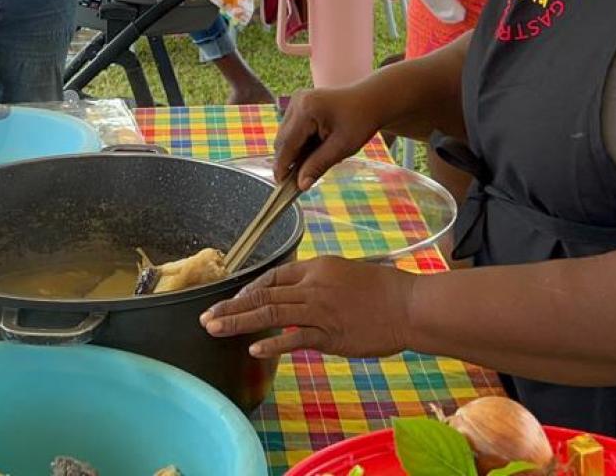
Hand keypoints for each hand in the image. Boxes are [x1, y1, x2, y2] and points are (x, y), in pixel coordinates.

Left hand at [200, 257, 414, 358]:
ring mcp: (319, 311)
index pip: (271, 278)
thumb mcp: (344, 274)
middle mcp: (312, 286)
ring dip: (239, 322)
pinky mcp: (330, 335)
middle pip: (263, 296)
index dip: (247, 291)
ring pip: (271, 315)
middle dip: (230, 308)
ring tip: (214, 329)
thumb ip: (317, 284)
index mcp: (315, 268)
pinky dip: (273, 343)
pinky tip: (253, 348)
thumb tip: (297, 296)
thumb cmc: (383, 289)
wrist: (409, 305)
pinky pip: (295, 338)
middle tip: (206, 318)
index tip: (230, 302)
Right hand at [274, 85, 386, 188]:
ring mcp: (297, 101)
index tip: (282, 185)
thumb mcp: (342, 147)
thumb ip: (318, 165)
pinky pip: (292, 128)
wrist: (371, 101)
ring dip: (294, 151)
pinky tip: (315, 149)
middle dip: (288, 160)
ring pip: (285, 135)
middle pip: (282, 139)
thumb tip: (301, 185)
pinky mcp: (299, 103)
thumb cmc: (361, 122)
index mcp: (306, 110)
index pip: (286, 143)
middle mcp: (296, 102)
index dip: (282, 166)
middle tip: (299, 179)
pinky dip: (299, 142)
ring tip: (313, 161)